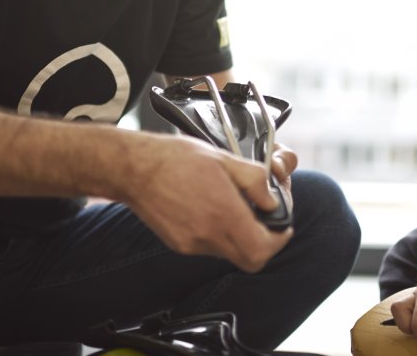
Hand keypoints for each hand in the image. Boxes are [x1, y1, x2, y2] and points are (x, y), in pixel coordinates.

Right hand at [117, 131, 291, 271]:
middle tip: (266, 223)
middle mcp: (207, 235)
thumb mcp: (224, 158)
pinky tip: (211, 210)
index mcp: (223, 213)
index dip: (279, 241)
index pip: (262, 249)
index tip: (282, 227)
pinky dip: (220, 234)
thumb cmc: (175, 159)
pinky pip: (210, 248)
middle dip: (264, 243)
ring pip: (230, 253)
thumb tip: (271, 200)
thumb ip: (255, 181)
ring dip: (241, 237)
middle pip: (250, 259)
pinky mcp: (180, 245)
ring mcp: (192, 244)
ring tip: (234, 208)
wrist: (134, 169)